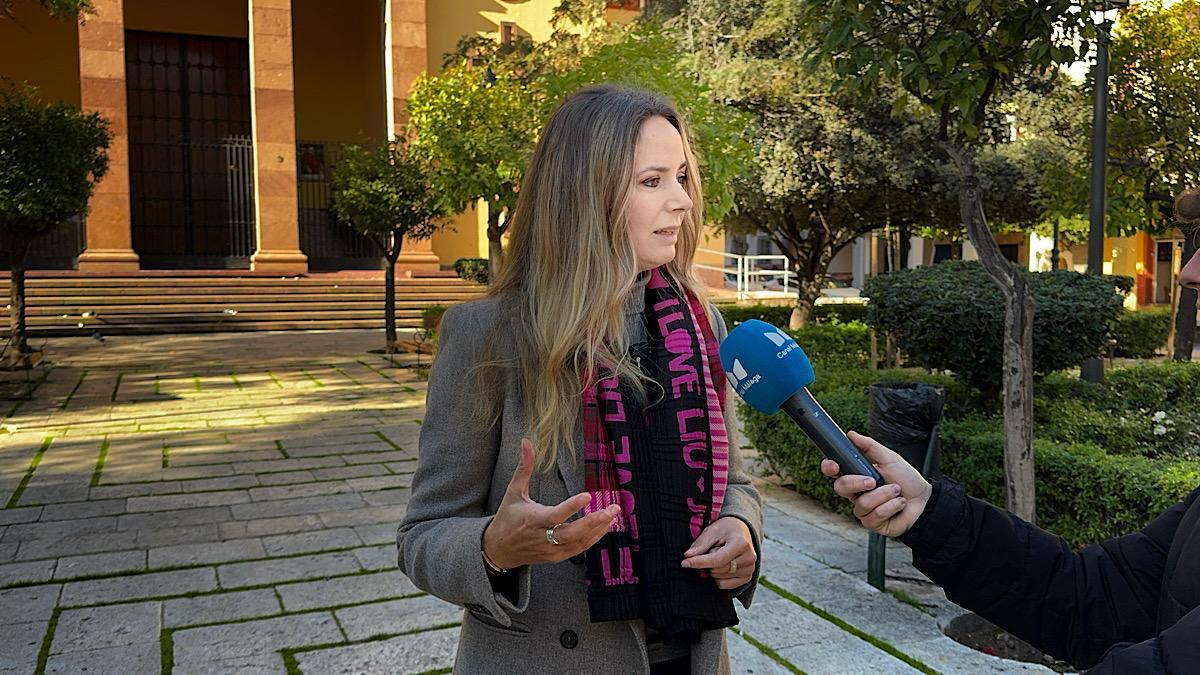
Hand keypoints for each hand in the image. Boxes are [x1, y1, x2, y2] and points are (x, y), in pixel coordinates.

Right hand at [482, 438, 618, 569]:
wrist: (499, 549)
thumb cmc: (507, 518)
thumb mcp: (513, 491)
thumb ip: (524, 467)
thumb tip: (526, 442)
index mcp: (533, 519)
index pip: (555, 515)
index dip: (572, 506)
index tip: (588, 496)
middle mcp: (542, 537)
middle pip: (571, 533)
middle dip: (593, 522)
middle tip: (611, 509)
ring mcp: (550, 550)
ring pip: (578, 543)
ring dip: (598, 529)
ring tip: (613, 514)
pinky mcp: (555, 557)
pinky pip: (578, 550)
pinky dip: (593, 539)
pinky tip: (604, 527)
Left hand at [680, 517, 755, 589]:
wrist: (741, 530)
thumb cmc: (726, 529)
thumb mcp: (713, 530)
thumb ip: (701, 544)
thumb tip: (688, 556)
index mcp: (741, 544)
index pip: (718, 559)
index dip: (699, 562)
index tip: (685, 563)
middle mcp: (749, 558)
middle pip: (718, 569)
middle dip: (708, 561)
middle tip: (713, 549)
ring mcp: (750, 569)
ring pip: (720, 578)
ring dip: (713, 568)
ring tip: (720, 555)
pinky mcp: (747, 578)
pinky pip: (725, 585)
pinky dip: (718, 578)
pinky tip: (722, 566)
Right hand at [819, 431, 932, 537]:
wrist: (924, 500)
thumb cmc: (906, 478)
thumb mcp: (890, 458)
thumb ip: (870, 446)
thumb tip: (851, 434)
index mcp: (857, 475)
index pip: (834, 472)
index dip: (829, 468)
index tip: (834, 465)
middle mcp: (856, 493)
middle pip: (840, 488)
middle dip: (856, 483)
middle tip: (872, 481)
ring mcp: (863, 509)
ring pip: (861, 504)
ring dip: (883, 495)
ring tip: (897, 491)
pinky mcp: (872, 523)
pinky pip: (874, 515)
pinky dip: (890, 507)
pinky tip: (899, 504)